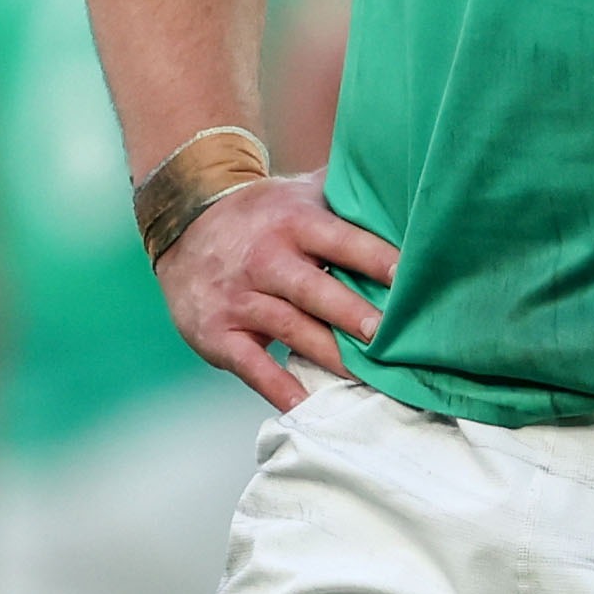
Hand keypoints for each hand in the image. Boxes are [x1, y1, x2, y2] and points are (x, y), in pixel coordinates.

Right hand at [152, 170, 399, 411]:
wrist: (184, 222)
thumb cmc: (264, 213)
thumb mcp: (300, 193)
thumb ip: (348, 195)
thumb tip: (408, 187)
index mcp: (294, 222)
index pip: (341, 241)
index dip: (375, 259)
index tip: (410, 278)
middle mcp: (266, 258)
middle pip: (314, 290)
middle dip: (352, 314)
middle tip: (387, 336)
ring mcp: (240, 297)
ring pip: (288, 328)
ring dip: (327, 354)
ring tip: (365, 376)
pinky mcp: (218, 332)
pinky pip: (251, 364)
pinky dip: (277, 387)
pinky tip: (306, 406)